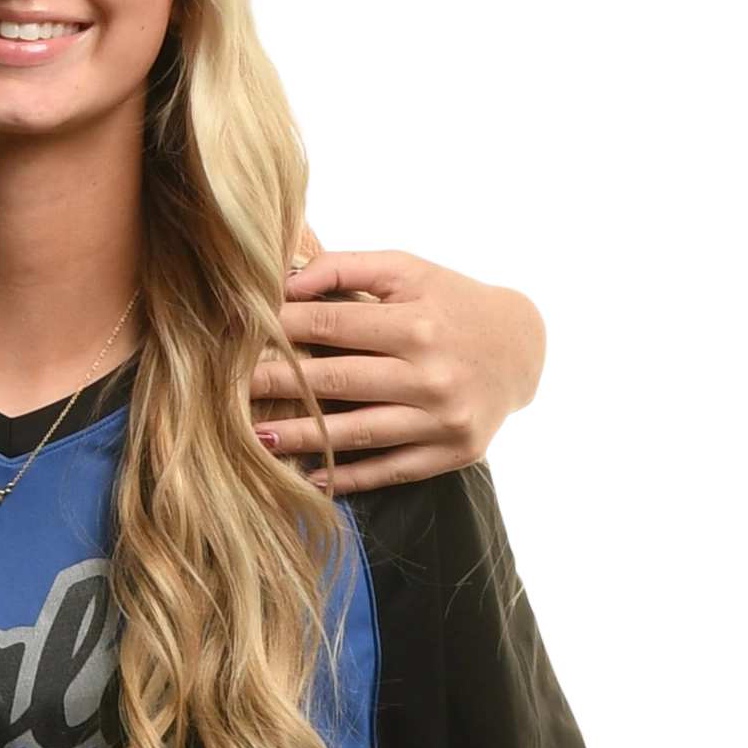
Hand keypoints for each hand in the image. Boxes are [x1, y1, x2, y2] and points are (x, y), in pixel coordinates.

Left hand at [253, 241, 547, 488]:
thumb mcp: (409, 270)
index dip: (279, 330)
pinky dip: (348, 477)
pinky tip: (311, 478)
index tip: (236, 335)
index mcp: (418, 323)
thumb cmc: (452, 301)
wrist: (522, 347)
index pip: (331, 327)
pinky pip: (390, 468)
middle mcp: (431, 374)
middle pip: (336, 382)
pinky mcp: (452, 453)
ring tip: (254, 442)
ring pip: (356, 433)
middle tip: (225, 390)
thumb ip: (347, 269)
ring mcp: (442, 419)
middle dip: (276, 386)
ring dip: (301, 439)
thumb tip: (285, 282)